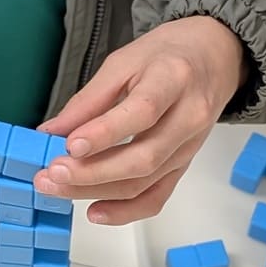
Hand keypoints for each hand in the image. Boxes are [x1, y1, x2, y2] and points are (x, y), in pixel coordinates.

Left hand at [34, 17, 248, 225]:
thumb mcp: (124, 61)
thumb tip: (52, 131)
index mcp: (173, 79)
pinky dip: (126, 211)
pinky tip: (95, 211)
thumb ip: (89, 99)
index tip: (70, 145)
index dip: (105, 133)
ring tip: (57, 187)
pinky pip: (158, 196)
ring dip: (97, 191)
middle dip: (92, 172)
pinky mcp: (184, 164)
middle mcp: (189, 117)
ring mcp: (189, 146)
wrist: (213, 59)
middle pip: (143, 157)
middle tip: (52, 173)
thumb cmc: (168, 55)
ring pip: (145, 181)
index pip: (143, 112)